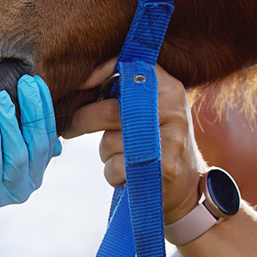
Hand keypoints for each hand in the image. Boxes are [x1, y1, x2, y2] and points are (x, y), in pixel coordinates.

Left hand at [0, 75, 62, 234]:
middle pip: (38, 145)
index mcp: (35, 168)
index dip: (44, 107)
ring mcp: (6, 194)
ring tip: (1, 98)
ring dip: (11, 124)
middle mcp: (26, 185)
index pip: (47, 135)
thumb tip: (37, 88)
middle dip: (32, 111)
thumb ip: (16, 119)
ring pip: (18, 157)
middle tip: (23, 82)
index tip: (35, 80)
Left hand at [64, 59, 204, 224]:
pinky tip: (128, 176)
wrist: (187, 187)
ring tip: (122, 158)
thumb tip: (76, 84)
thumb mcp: (150, 111)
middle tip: (70, 128)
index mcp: (169, 88)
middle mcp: (173, 109)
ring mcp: (171, 139)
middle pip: (111, 110)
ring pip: (110, 142)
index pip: (129, 68)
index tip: (78, 84)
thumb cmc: (155, 144)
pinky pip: (116, 166)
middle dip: (83, 120)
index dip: (98, 74)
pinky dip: (112, 174)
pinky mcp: (163, 167)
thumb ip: (124, 95)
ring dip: (105, 153)